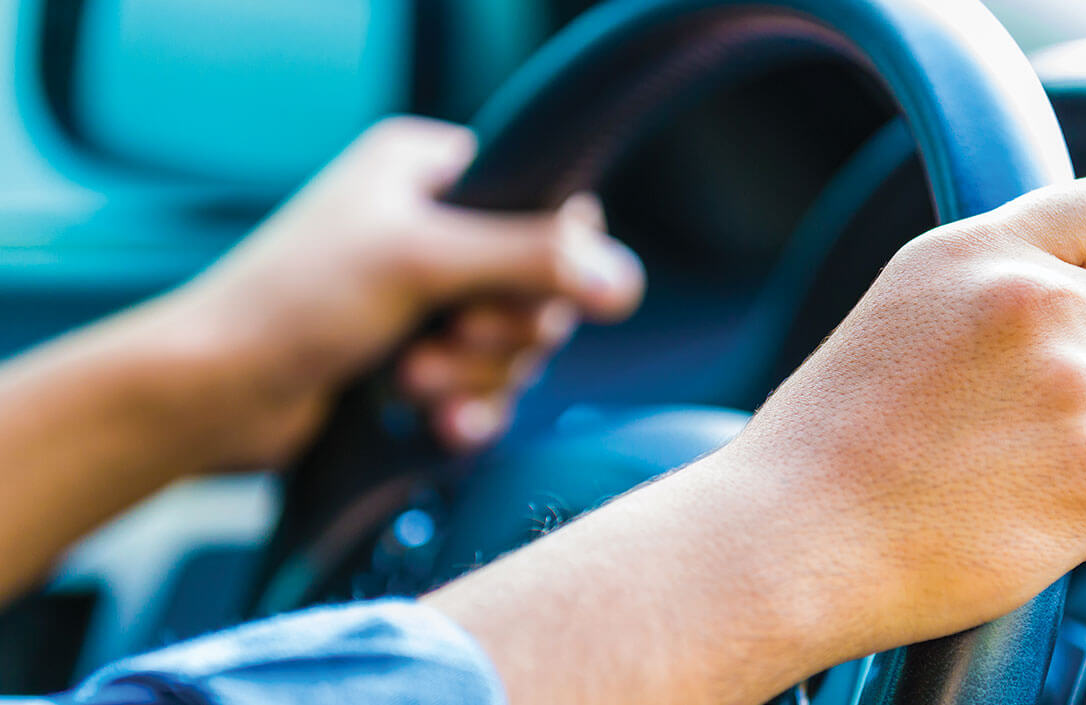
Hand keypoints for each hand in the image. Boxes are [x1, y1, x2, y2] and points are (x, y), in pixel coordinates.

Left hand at [175, 116, 643, 466]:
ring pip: (515, 346)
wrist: (215, 397)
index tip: (511, 295)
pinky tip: (438, 427)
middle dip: (498, 333)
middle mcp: (434, 228)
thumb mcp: (420, 260)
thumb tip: (625, 279)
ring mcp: (427, 299)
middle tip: (444, 341)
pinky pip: (488, 389)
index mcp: (430, 171)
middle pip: (539, 286)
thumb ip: (531, 259)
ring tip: (413, 383)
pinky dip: (469, 410)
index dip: (552, 261)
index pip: (547, 205)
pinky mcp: (420, 361)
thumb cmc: (295, 303)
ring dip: (475, 376)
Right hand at [725, 174, 1085, 652]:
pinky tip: (1010, 522)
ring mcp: (1076, 388)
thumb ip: (992, 295)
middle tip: (1040, 426)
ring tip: (1004, 482)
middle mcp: (1036, 303)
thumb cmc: (826, 447)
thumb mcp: (900, 317)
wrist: (793, 539)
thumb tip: (1085, 310)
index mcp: (978, 255)